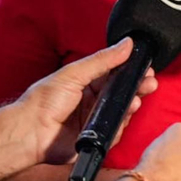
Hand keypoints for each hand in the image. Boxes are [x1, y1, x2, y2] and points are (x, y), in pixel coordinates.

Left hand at [14, 39, 157, 166]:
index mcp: (85, 81)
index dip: (130, 70)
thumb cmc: (43, 101)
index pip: (114, 73)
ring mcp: (93, 119)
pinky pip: (114, 132)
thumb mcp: (75, 73)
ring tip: (136, 100)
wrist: (31, 133)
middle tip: (149, 83)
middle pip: (121, 92)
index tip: (145, 67)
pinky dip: (119, 126)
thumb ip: (103, 60)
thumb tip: (126, 43)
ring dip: (130, 106)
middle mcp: (91, 99)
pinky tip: (120, 120)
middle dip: (137, 88)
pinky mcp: (94, 137)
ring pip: (120, 112)